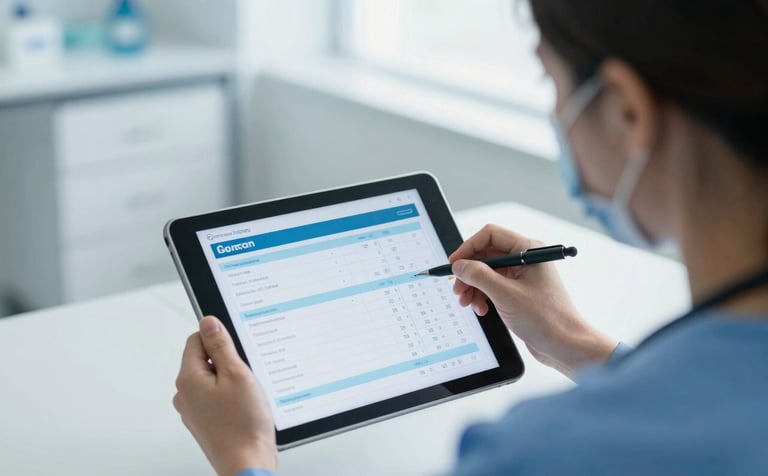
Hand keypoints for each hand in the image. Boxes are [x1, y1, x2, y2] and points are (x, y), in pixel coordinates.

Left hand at [173, 316, 277, 475]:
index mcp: (188, 378)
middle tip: (246, 375)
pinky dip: (231, 397)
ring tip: (247, 395)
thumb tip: (208, 323)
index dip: (220, 339)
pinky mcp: (206, 421)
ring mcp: (194, 410)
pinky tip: (245, 408)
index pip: (197, 339)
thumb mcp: (237, 374)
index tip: (237, 348)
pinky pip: (217, 397)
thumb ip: (221, 346)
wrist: (247, 464)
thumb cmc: (243, 426)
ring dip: (231, 380)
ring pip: (213, 379)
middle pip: (205, 359)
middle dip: (227, 361)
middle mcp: (185, 394)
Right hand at [449, 225, 616, 378]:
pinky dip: (483, 296)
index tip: (454, 264)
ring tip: (468, 303)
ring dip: (473, 287)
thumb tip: (459, 265)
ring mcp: (522, 276)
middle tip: (458, 290)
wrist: (565, 345)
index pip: (490, 235)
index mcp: (528, 250)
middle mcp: (525, 259)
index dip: (468, 247)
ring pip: (487, 272)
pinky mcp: (519, 292)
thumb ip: (479, 276)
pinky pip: (493, 287)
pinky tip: (482, 309)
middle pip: (486, 255)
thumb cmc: (546, 319)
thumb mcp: (505, 295)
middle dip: (469, 273)